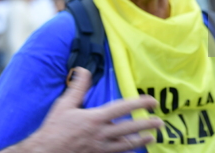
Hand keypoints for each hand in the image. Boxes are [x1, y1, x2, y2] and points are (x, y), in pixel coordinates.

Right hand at [20, 67, 163, 152]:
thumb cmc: (54, 130)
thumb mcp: (64, 105)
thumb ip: (77, 87)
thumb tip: (83, 70)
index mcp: (95, 118)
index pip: (123, 108)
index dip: (140, 103)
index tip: (152, 101)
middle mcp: (101, 134)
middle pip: (130, 128)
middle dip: (147, 124)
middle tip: (160, 122)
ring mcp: (101, 148)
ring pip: (127, 145)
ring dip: (142, 140)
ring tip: (153, 137)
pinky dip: (128, 152)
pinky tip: (134, 150)